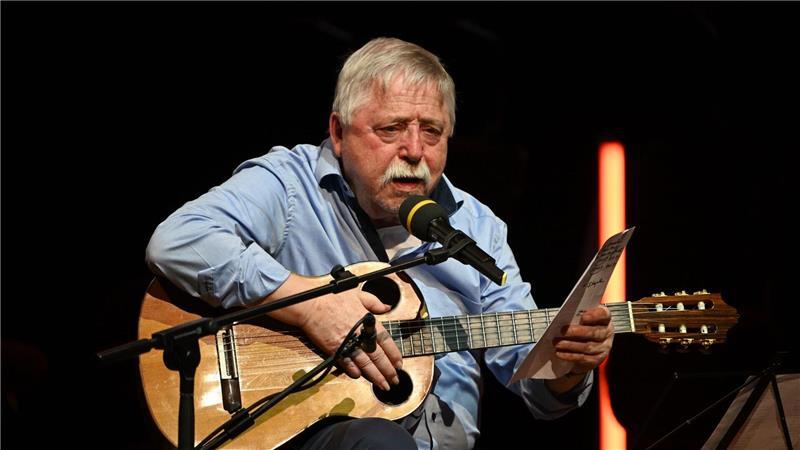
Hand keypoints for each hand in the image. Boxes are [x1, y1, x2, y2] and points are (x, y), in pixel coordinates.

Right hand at [265, 274, 402, 390]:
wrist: (311, 305)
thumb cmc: (333, 297)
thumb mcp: (357, 293)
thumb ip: (374, 302)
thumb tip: (387, 307)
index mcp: (368, 322)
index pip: (386, 341)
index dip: (394, 354)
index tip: (399, 364)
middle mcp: (361, 335)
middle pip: (379, 357)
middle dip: (388, 371)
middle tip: (395, 380)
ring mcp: (348, 344)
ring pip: (366, 364)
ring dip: (376, 376)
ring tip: (383, 385)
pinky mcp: (335, 350)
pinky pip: (347, 364)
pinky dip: (354, 372)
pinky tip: (360, 377)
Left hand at [554, 305, 613, 373]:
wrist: (588, 347)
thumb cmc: (583, 327)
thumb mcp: (581, 319)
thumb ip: (576, 317)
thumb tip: (563, 318)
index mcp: (604, 318)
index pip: (603, 314)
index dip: (594, 315)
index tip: (583, 317)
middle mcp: (606, 332)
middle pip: (594, 332)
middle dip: (577, 332)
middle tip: (562, 330)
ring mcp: (603, 347)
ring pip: (587, 346)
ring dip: (570, 345)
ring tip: (557, 343)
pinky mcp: (597, 359)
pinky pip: (583, 358)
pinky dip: (570, 355)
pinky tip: (560, 352)